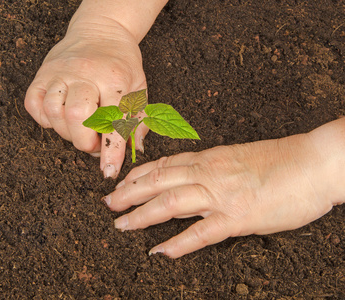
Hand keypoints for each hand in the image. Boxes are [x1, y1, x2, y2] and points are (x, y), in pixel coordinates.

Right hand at [24, 18, 147, 177]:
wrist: (101, 31)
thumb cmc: (122, 64)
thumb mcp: (140, 88)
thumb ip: (138, 120)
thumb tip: (135, 150)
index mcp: (115, 79)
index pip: (113, 121)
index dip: (111, 151)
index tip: (108, 172)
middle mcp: (85, 74)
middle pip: (77, 118)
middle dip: (86, 141)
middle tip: (95, 141)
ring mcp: (60, 72)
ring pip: (54, 113)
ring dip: (67, 132)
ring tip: (79, 128)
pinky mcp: (42, 74)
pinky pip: (35, 106)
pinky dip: (46, 119)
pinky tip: (61, 116)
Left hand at [104, 133, 336, 257]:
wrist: (313, 163)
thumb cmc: (281, 160)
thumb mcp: (238, 158)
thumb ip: (213, 169)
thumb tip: (195, 181)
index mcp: (210, 159)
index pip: (165, 164)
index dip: (139, 174)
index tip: (123, 183)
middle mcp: (209, 174)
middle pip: (158, 181)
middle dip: (129, 193)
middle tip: (109, 203)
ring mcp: (221, 195)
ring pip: (170, 202)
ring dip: (142, 215)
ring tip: (121, 224)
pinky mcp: (238, 218)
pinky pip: (201, 233)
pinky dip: (179, 243)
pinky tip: (161, 252)